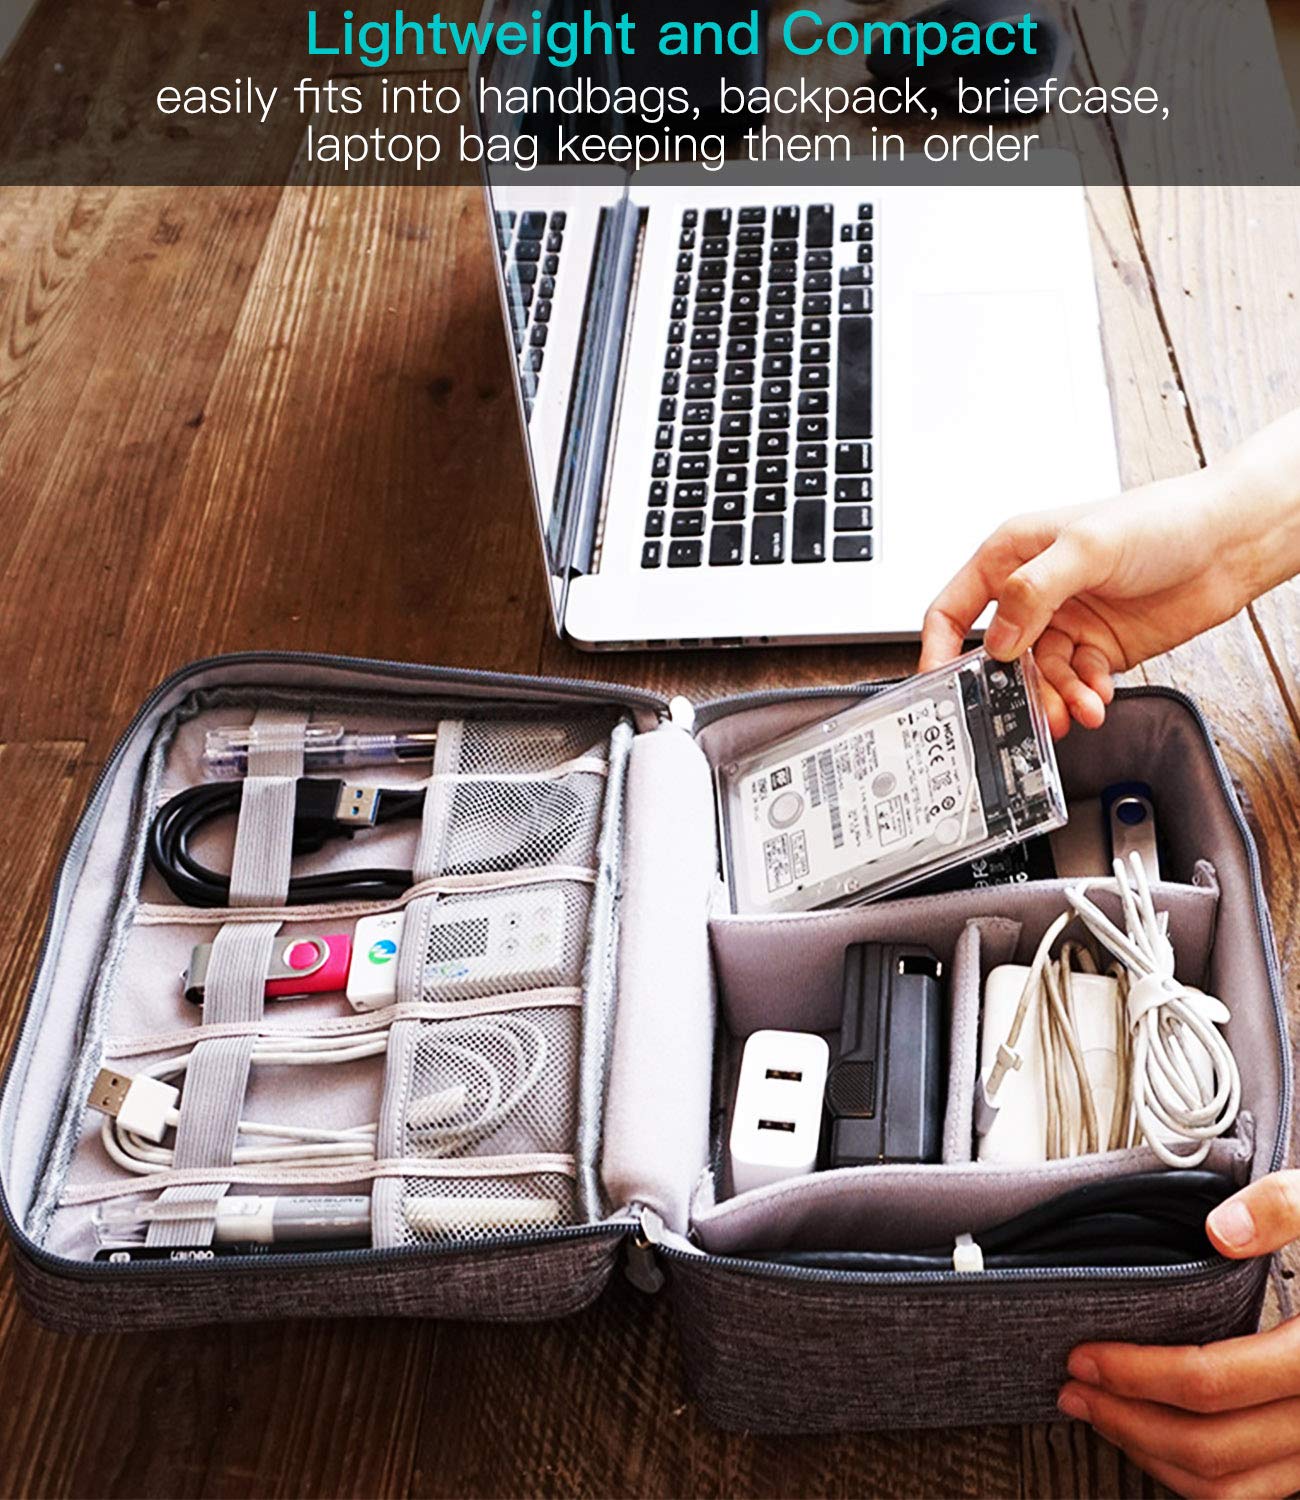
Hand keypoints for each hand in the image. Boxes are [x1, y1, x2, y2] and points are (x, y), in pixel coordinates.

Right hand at [919, 471, 1253, 737]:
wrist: (1229, 542)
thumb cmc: (1162, 520)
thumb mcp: (1086, 546)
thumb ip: (1033, 592)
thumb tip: (1000, 641)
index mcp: (1012, 556)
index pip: (954, 609)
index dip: (938, 649)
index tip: (938, 686)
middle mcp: (1032, 592)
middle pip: (998, 656)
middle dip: (1010, 688)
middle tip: (1022, 712)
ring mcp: (1066, 622)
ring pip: (1040, 677)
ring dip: (1056, 697)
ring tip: (1077, 709)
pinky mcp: (1098, 648)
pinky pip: (1076, 683)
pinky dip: (1085, 695)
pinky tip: (1099, 694)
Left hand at [1058, 1172, 1299, 1497]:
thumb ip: (1283, 1209)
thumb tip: (1219, 1230)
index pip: (1211, 1382)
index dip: (1136, 1373)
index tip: (1085, 1354)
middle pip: (1212, 1447)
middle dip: (1128, 1421)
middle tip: (1075, 1390)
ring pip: (1233, 1487)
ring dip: (1154, 1457)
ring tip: (1102, 1416)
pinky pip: (1257, 1491)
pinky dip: (1197, 1476)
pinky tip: (1156, 1439)